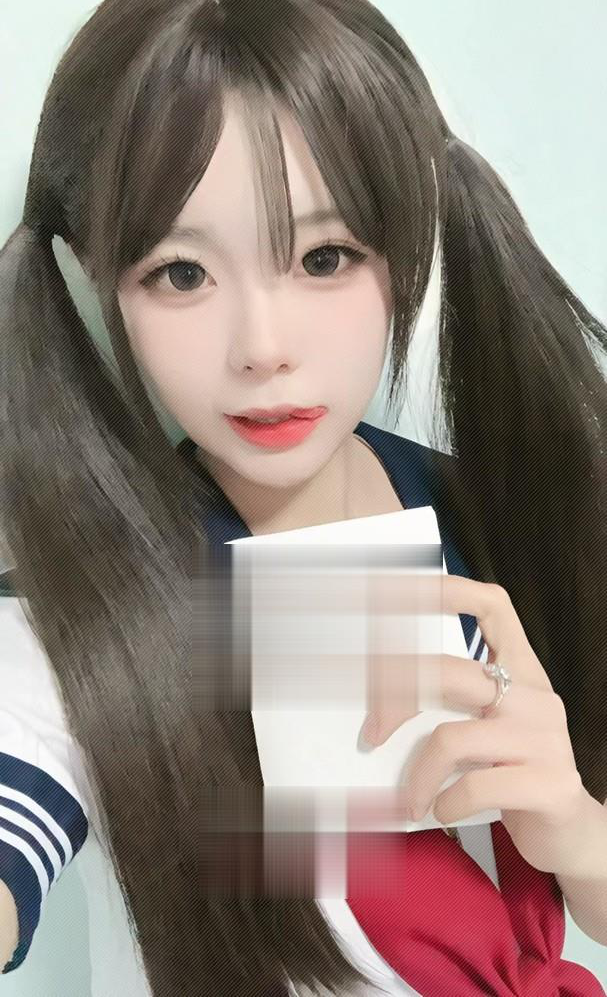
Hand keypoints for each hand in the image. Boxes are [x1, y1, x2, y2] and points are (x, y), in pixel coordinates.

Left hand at [359, 574, 587, 875]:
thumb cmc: (513, 774)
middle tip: (371, 731)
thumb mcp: (485, 730)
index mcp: (520, 670)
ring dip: (420, 775)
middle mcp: (535, 695)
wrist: (570, 834)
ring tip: (414, 798)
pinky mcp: (551, 783)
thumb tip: (374, 713)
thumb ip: (449, 708)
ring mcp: (547, 738)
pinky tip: (443, 811)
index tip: (401, 589)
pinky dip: (446, 802)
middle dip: (394, 697)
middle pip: (448, 671)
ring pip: (451, 737)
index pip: (493, 605)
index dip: (448, 591)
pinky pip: (476, 784)